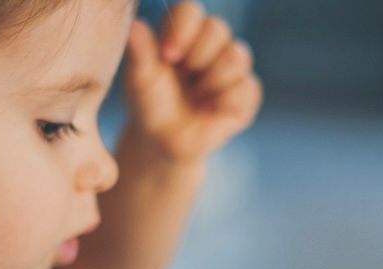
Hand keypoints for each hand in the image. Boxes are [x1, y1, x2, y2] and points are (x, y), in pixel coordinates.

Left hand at [123, 1, 262, 162]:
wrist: (163, 142)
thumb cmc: (150, 105)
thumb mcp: (141, 80)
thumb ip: (140, 53)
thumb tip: (135, 26)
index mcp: (184, 34)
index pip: (190, 11)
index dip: (182, 28)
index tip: (168, 55)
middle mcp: (211, 46)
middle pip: (218, 27)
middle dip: (198, 55)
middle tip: (184, 77)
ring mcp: (232, 69)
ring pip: (236, 56)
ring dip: (211, 80)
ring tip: (195, 98)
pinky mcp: (245, 95)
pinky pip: (247, 87)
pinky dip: (225, 101)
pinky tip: (209, 111)